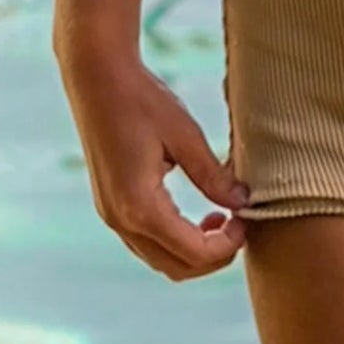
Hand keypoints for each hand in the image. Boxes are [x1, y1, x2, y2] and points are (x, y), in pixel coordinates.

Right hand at [57, 46, 249, 280]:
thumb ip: (213, 175)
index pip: (193, 253)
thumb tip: (242, 202)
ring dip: (193, 250)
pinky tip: (196, 212)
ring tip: (222, 219)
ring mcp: (110, 215)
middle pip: (175, 267)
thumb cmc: (142, 100)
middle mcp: (120, 220)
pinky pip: (145, 241)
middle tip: (239, 227)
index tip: (247, 220)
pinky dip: (174, 238)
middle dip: (213, 256)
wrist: (96, 76)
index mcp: (140, 206)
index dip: (227, 245)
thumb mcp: (185, 135)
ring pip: (159, 259)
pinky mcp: (109, 204)